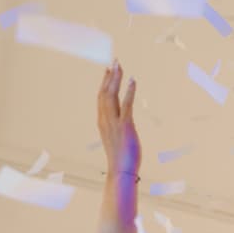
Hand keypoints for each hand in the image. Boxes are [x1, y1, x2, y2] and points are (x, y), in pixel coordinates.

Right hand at [97, 61, 140, 178]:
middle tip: (114, 61)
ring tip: (120, 66)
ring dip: (116, 79)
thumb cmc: (121, 158)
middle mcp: (105, 119)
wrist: (121, 171)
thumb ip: (117, 127)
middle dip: (109, 76)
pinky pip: (126, 105)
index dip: (105, 83)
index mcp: (102, 122)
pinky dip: (129, 91)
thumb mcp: (116, 139)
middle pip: (104, 92)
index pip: (101, 98)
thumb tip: (123, 122)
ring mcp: (114, 122)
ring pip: (112, 95)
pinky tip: (132, 80)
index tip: (108, 70)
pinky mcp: (125, 126)